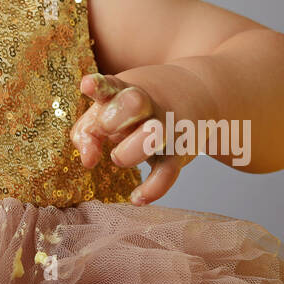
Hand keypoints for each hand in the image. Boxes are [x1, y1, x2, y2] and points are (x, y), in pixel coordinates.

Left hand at [70, 71, 193, 205]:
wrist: (196, 92)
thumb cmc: (136, 111)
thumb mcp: (108, 111)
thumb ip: (87, 133)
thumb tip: (88, 162)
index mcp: (123, 90)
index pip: (109, 84)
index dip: (97, 86)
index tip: (87, 85)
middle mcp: (147, 104)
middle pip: (133, 102)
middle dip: (114, 117)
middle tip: (106, 129)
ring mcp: (165, 126)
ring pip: (154, 135)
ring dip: (132, 150)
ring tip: (118, 157)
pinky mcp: (179, 151)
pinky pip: (168, 172)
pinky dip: (152, 189)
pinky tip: (135, 198)